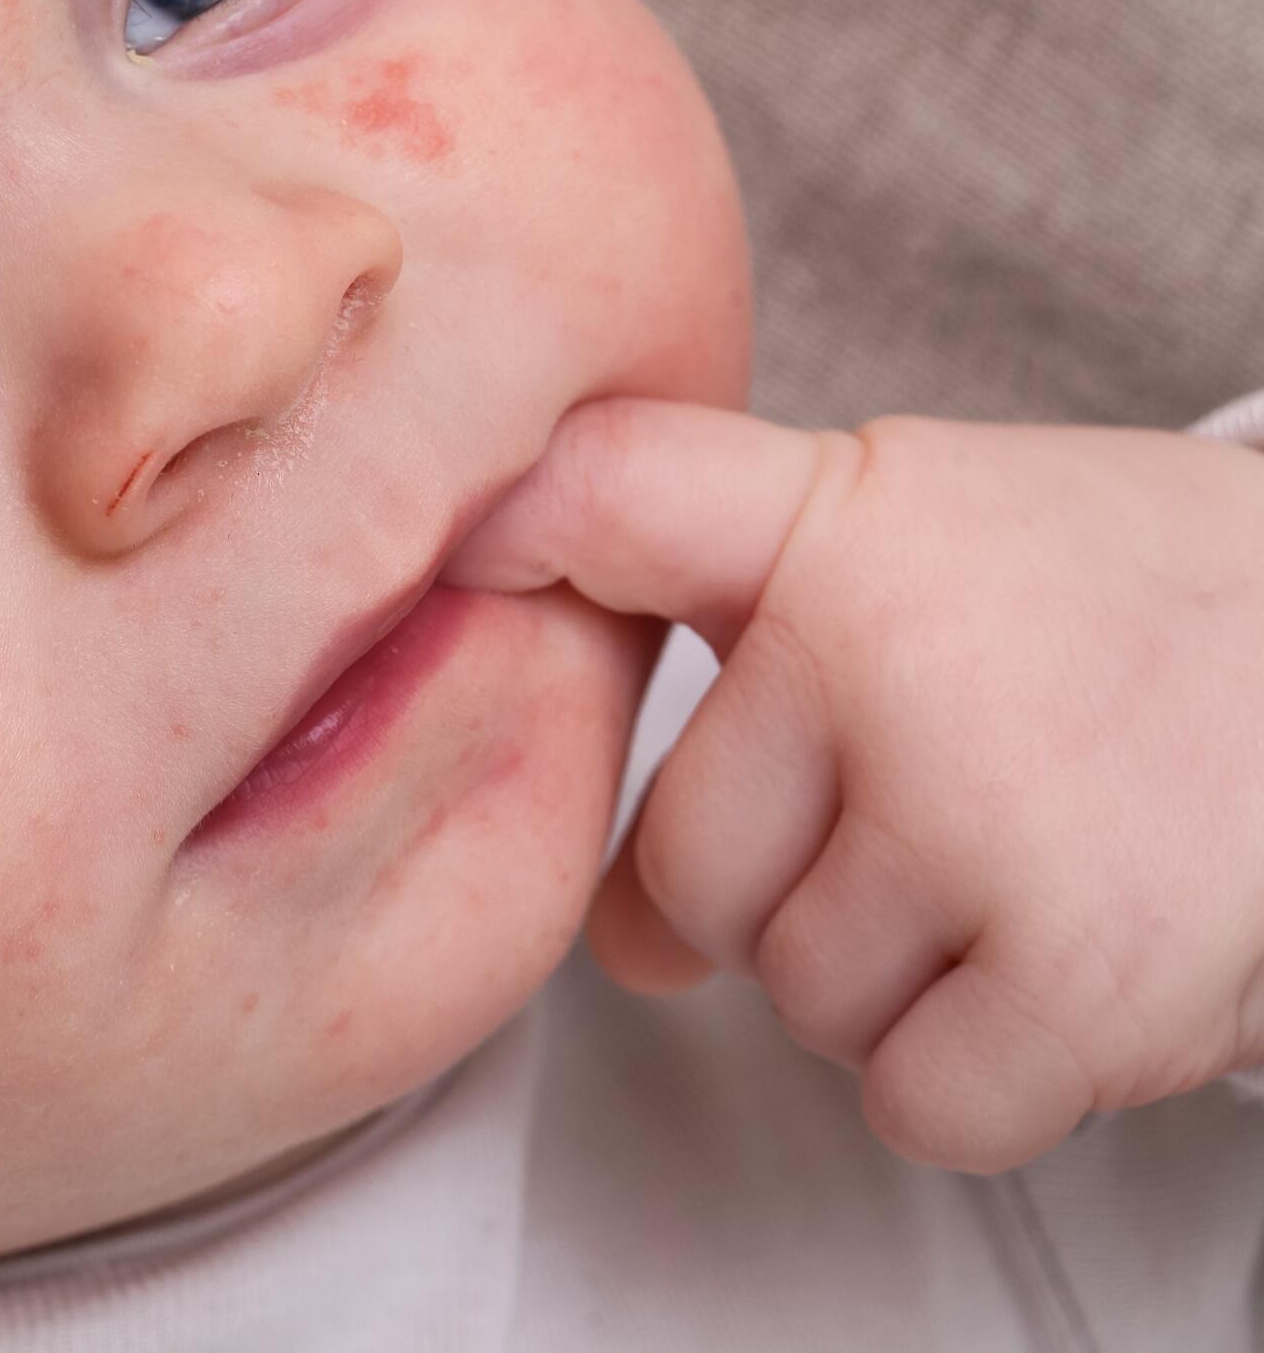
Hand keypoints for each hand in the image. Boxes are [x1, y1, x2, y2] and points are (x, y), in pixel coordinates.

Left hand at [446, 399, 1263, 1170]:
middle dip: (794, 889)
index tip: (472, 558)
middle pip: (693, 871)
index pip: (602, 496)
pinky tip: (1065, 969)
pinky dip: (986, 1079)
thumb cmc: (1128, 616)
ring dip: (900, 986)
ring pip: (806, 998)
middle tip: (940, 824)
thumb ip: (707, 641)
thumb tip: (618, 937)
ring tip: (1027, 876)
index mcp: (834, 528)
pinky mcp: (1078, 972)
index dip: (516, 531)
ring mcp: (978, 816)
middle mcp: (887, 656)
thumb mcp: (903, 539)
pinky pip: (923, 1104)